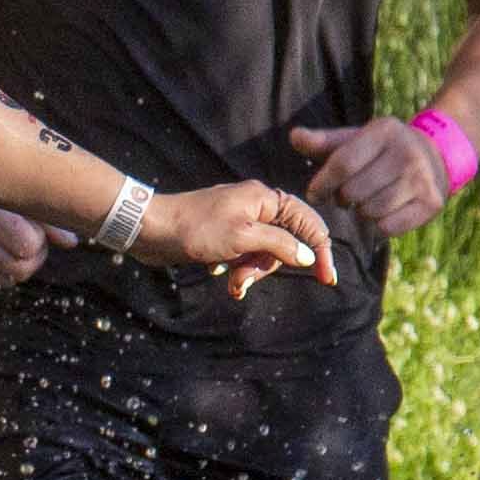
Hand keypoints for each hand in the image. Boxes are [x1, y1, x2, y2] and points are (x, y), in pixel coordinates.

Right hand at [0, 183, 52, 295]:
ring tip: (8, 248)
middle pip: (18, 271)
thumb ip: (47, 219)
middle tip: (29, 248)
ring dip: (13, 270)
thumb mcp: (18, 195)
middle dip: (31, 262)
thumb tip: (71, 243)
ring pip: (4, 283)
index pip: (29, 247)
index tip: (35, 231)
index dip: (39, 243)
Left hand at [138, 179, 337, 298]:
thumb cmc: (196, 230)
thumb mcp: (243, 238)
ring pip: (262, 254)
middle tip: (242, 280)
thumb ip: (280, 245)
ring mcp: (240, 221)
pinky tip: (215, 270)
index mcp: (266, 199)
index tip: (328, 280)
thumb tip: (309, 256)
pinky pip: (243, 257)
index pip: (308, 223)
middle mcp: (256, 207)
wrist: (151, 230)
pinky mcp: (224, 236)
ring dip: (247, 272)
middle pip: (284, 244)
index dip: (321, 251)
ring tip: (227, 280)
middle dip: (265, 267)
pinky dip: (233, 268)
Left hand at [287, 117, 455, 241]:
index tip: (314, 194)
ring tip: (365, 202)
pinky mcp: (432, 202)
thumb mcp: (356, 139)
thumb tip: (294, 137)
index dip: (322, 183)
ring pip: (371, 211)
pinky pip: (389, 226)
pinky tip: (382, 212)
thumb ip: (323, 142)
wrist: (434, 156)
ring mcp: (422, 179)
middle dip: (342, 198)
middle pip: (354, 191)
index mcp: (385, 131)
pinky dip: (378, 225)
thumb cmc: (381, 150)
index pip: (343, 163)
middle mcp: (407, 153)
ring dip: (360, 212)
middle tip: (346, 196)